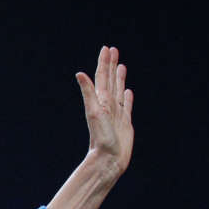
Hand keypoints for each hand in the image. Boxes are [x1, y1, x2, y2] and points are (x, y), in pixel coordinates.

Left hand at [75, 46, 133, 177]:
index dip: (104, 63)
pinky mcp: (125, 123)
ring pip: (119, 91)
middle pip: (110, 80)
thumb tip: (79, 74)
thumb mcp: (94, 112)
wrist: (108, 160)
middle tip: (113, 50)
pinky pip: (127, 106)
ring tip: (121, 66)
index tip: (106, 49)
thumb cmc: (101, 138)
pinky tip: (128, 92)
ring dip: (119, 78)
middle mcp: (108, 105)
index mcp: (101, 101)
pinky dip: (127, 97)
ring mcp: (117, 114)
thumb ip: (88, 93)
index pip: (102, 77)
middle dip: (111, 65)